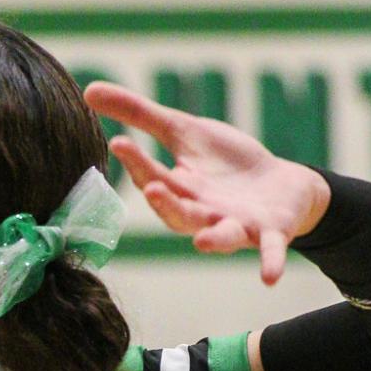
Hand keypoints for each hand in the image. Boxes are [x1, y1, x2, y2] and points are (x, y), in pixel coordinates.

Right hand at [85, 82, 331, 284]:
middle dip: (167, 204)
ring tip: (204, 242)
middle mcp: (204, 214)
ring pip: (221, 235)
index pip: (154, 178)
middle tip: (153, 188)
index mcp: (181, 190)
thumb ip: (140, 115)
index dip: (137, 164)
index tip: (119, 143)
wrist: (282, 187)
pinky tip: (270, 279)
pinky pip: (270, 250)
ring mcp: (238, 225)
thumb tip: (88, 91)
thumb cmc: (228, 163)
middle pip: (181, 213)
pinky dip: (270, 263)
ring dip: (213, 240)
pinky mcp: (272, 231)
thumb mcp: (184, 131)